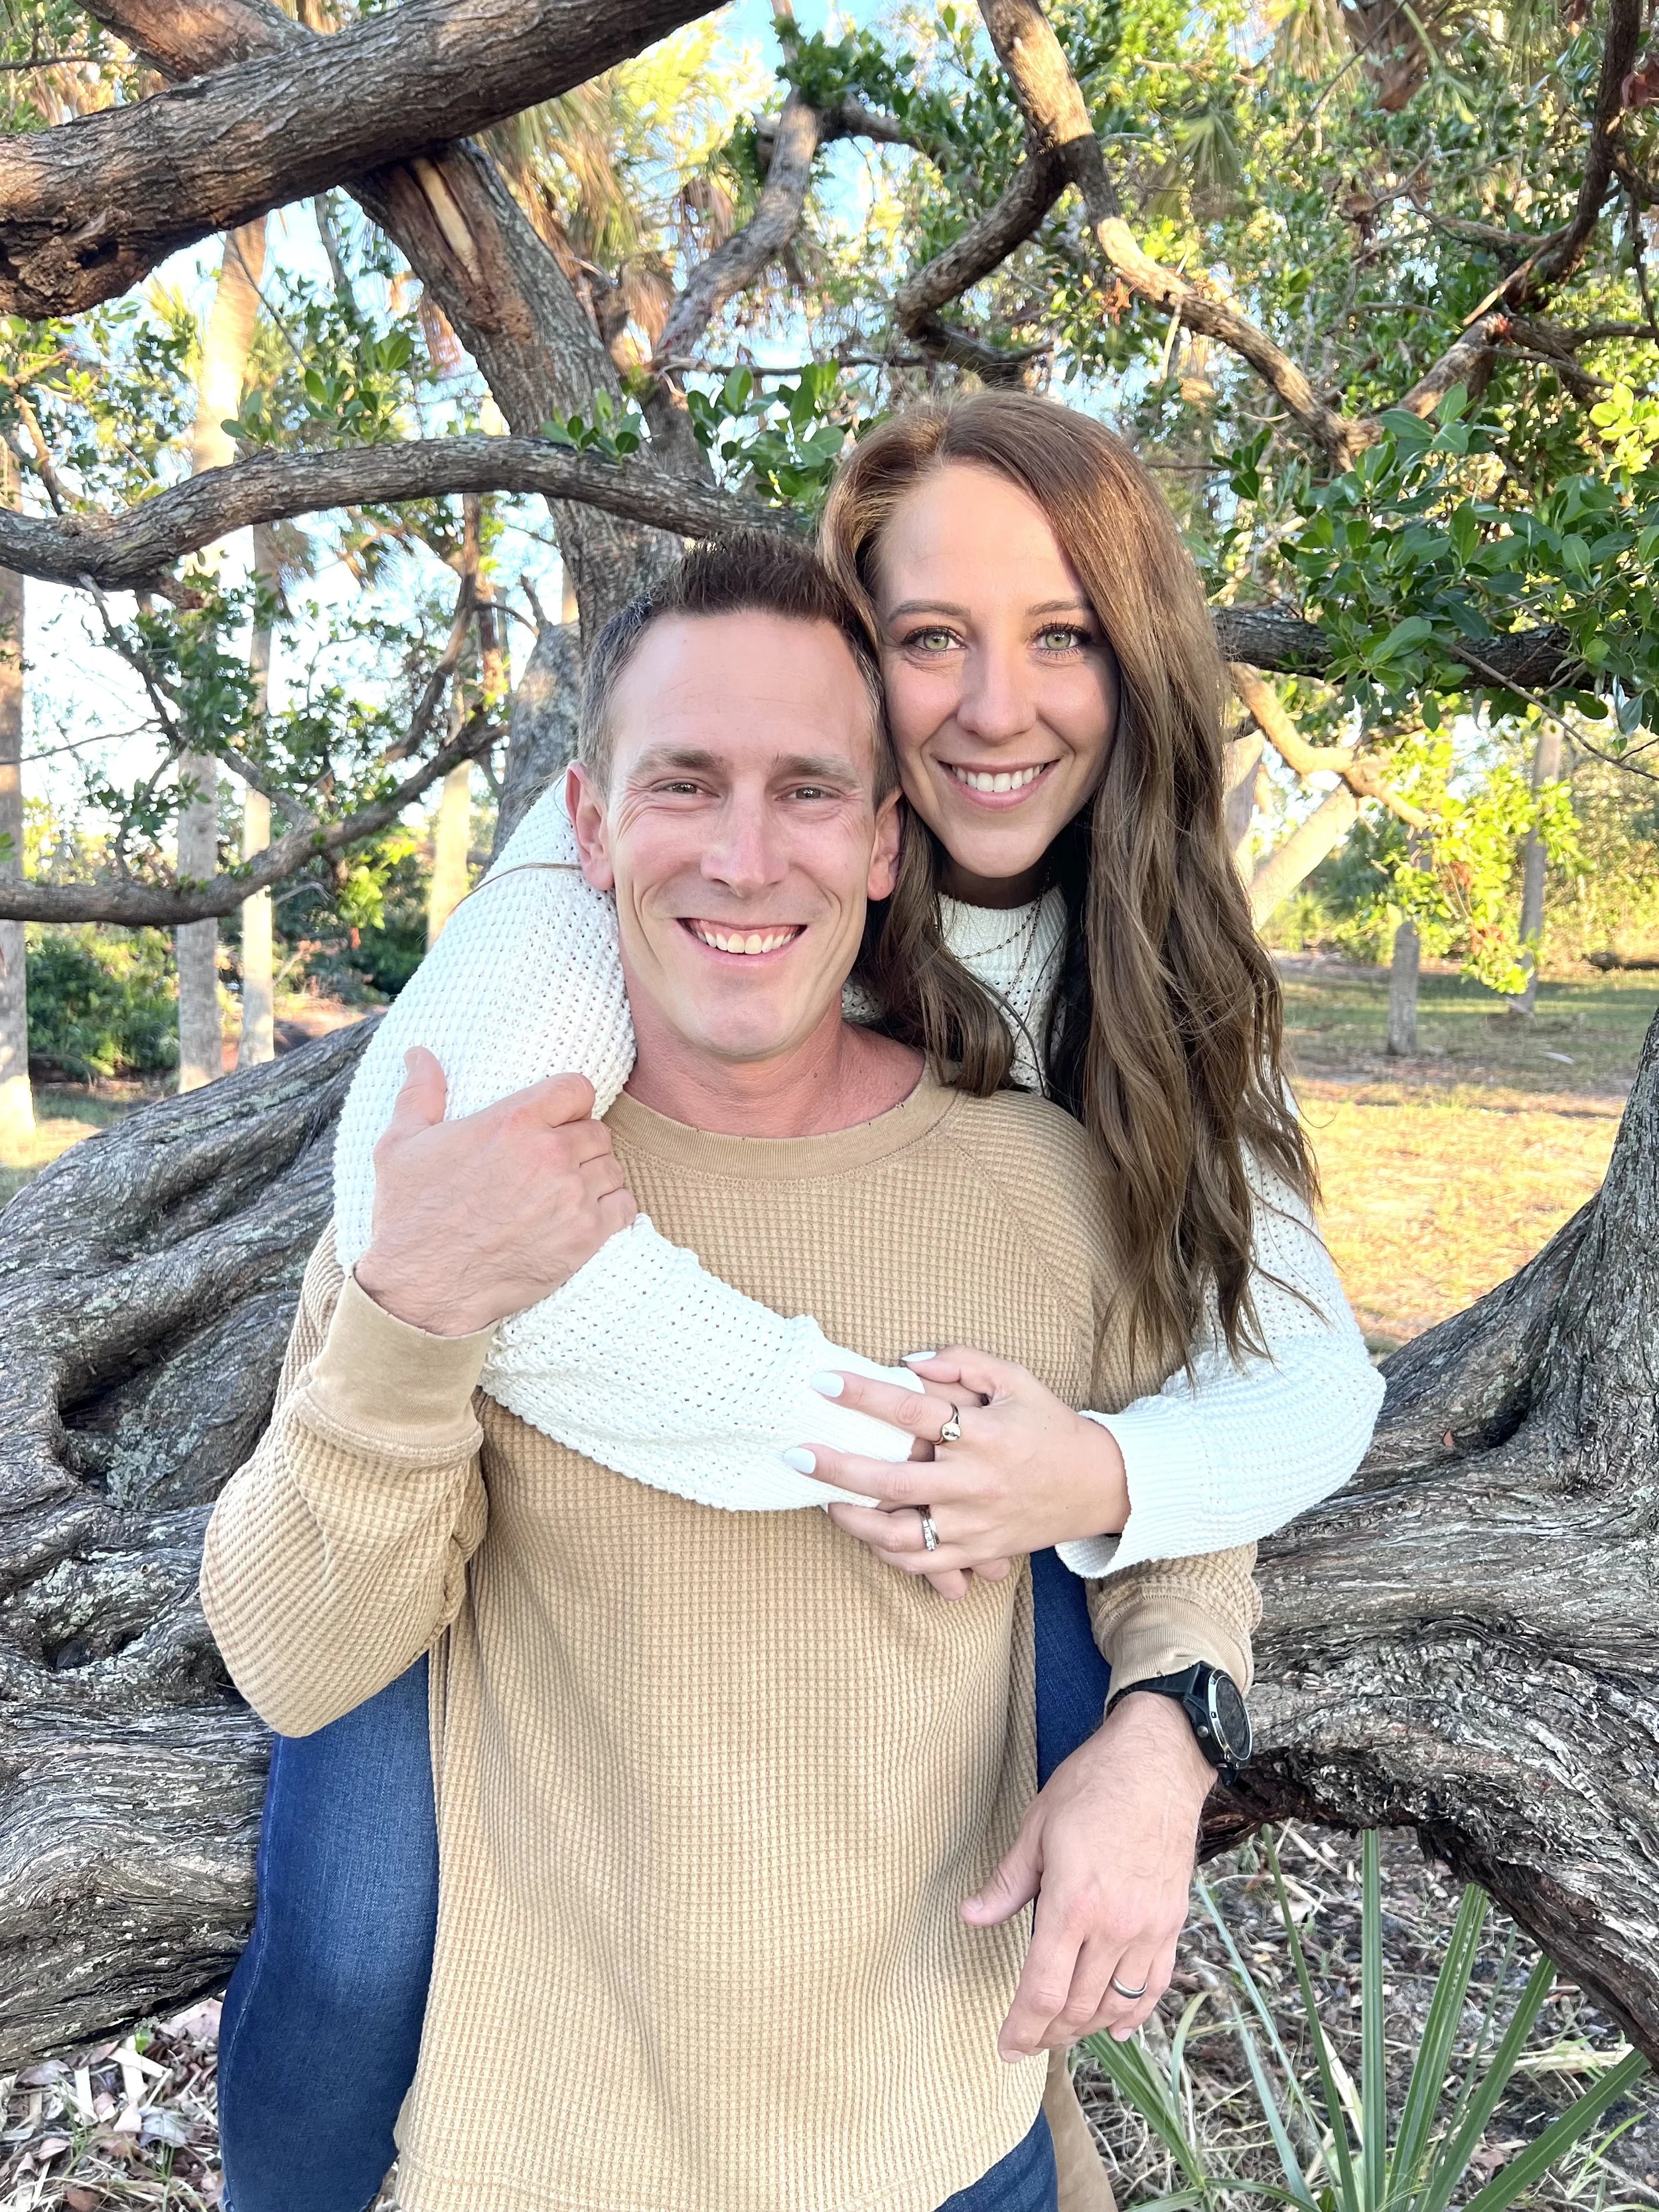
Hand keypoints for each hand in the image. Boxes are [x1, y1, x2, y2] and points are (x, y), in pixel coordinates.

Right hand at [355, 1047, 636, 1336]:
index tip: (557, 1119)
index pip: (577, 1088)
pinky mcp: (585, 1237)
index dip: (570, 1102)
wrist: (423, 1288)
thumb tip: (419, 1053)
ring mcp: (571, 1197)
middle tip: (554, 1165)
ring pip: (611, 1169)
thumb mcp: (400, 1146)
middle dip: (579, 1144)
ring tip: (566, 1193)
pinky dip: (612, 1210)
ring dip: (595, 1178)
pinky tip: (585, 1216)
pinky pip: (624, 1208)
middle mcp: (549, 1154)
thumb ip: (420, 1094)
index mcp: (513, 1122)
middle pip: (597, 1131)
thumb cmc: (409, 1215)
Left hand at [801, 1347, 1129, 1597]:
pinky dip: (887, 1553)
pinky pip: (923, 1562)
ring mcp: (974, 1523)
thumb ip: (963, 1362)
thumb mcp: (1015, 1379)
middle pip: (894, 1480)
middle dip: (838, 1467)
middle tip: (797, 1454)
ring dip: (855, 1520)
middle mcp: (975, 1482)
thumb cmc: (1049, 1425)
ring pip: (901, 1533)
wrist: (1098, 1484)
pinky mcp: (977, 1550)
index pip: (912, 1411)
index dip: (864, 1394)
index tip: (823, 1381)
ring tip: (824, 1500)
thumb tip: (909, 1361)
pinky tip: (864, 1533)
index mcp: (984, 1433)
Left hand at [963, 1692, 1213, 2055]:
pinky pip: (1155, 1985)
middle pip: (1079, 2006)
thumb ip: (1007, 1882)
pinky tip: (1118, 2026)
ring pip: (1117, 2004)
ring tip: (1063, 2032)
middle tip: (1027, 2041)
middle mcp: (1115, 1925)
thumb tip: (970, 1917)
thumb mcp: (1038, 1826)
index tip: (1007, 2048)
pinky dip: (1135, 2013)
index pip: (1044, 1989)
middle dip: (1049, 2033)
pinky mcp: (1172, 1922)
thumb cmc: (1093, 1785)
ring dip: (1087, 2027)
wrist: (1158, 1762)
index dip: (1023, 2027)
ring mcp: (1149, 1928)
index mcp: (1073, 1903)